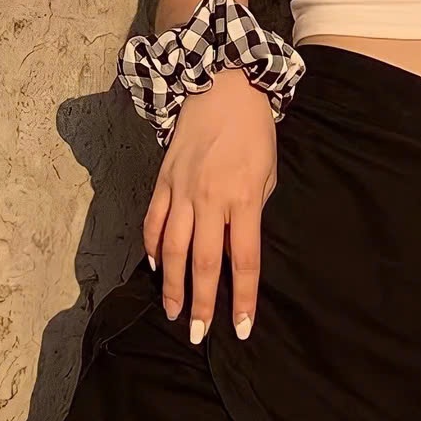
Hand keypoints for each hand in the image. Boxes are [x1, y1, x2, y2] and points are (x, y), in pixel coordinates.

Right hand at [143, 67, 276, 342]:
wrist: (224, 87)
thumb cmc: (255, 133)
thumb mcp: (267, 175)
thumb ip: (252, 212)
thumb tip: (236, 246)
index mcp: (243, 200)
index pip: (242, 262)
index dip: (240, 299)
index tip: (238, 328)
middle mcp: (210, 199)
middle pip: (201, 262)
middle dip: (199, 303)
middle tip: (196, 334)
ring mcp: (182, 190)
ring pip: (170, 248)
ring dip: (170, 285)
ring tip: (171, 311)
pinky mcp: (163, 180)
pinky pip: (154, 221)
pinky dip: (152, 247)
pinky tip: (155, 268)